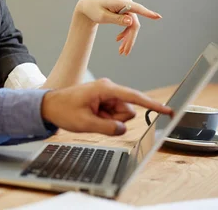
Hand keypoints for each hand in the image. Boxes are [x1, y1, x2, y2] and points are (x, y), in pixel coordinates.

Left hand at [41, 78, 172, 135]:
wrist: (48, 106)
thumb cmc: (63, 110)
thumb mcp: (85, 123)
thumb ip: (108, 128)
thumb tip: (123, 128)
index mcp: (105, 89)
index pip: (134, 97)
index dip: (153, 105)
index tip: (168, 110)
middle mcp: (108, 89)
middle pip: (128, 110)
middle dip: (116, 119)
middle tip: (94, 118)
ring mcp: (106, 95)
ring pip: (121, 114)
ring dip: (109, 120)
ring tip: (90, 116)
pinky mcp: (104, 100)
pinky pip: (113, 115)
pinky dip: (105, 119)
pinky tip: (91, 115)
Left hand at [76, 0, 161, 54]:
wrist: (87, 6)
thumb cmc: (93, 10)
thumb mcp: (102, 17)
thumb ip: (116, 19)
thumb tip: (130, 21)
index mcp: (121, 2)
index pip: (137, 9)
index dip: (148, 14)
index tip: (158, 17)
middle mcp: (126, 3)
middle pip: (134, 23)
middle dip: (130, 39)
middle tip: (124, 53)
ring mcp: (126, 7)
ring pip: (132, 25)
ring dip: (127, 38)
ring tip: (121, 51)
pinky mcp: (124, 11)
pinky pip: (128, 24)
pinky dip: (124, 33)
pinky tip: (118, 40)